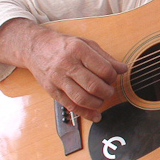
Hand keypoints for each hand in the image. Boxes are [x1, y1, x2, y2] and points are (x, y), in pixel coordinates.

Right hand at [0, 19, 127, 121]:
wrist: (36, 48)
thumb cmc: (64, 46)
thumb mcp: (87, 44)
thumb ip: (106, 58)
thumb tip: (123, 69)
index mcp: (78, 50)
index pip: (103, 69)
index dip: (112, 77)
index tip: (113, 78)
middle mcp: (66, 64)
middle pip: (93, 85)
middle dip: (107, 92)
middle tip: (109, 91)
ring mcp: (58, 79)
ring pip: (82, 98)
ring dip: (97, 103)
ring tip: (102, 100)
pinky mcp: (52, 90)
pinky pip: (71, 106)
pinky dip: (85, 114)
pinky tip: (95, 115)